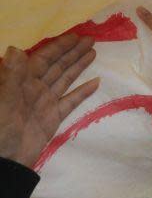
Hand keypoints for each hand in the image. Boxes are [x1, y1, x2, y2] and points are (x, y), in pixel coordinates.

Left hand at [0, 35, 99, 167]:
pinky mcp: (53, 118)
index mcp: (21, 81)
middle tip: (91, 39)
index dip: (59, 46)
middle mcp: (34, 88)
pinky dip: (82, 92)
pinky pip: (70, 101)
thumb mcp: (4, 100)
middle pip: (57, 66)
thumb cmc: (1, 128)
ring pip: (65, 79)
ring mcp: (45, 103)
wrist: (5, 160)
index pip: (43, 58)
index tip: (76, 36)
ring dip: (79, 66)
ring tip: (94, 53)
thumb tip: (16, 48)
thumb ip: (11, 76)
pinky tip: (96, 83)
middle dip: (72, 52)